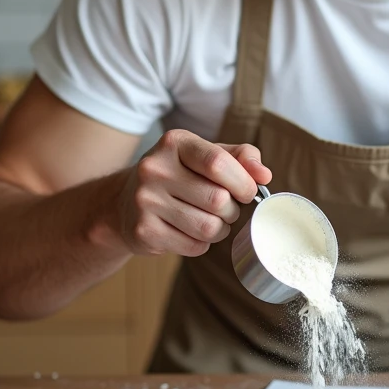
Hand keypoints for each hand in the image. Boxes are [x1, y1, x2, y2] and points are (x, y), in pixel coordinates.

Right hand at [117, 129, 271, 257]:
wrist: (125, 201)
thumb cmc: (179, 175)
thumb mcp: (206, 155)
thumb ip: (240, 158)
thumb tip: (264, 175)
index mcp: (174, 143)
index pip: (219, 163)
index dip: (243, 182)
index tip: (248, 191)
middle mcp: (155, 168)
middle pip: (218, 200)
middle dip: (232, 209)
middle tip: (226, 208)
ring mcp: (145, 201)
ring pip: (208, 227)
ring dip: (220, 229)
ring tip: (211, 220)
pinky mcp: (143, 231)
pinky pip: (194, 246)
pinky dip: (202, 243)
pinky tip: (190, 231)